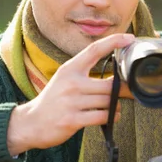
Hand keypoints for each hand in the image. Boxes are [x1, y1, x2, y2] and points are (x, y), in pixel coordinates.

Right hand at [7, 33, 134, 155]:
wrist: (31, 122)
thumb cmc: (53, 100)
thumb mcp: (64, 79)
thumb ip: (85, 74)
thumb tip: (117, 76)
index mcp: (69, 69)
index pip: (94, 50)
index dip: (113, 42)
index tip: (129, 38)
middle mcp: (70, 83)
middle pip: (109, 84)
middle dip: (123, 89)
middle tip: (128, 91)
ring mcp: (71, 102)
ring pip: (108, 101)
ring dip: (116, 106)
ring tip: (114, 107)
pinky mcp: (72, 119)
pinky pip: (102, 117)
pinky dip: (112, 117)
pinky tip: (111, 116)